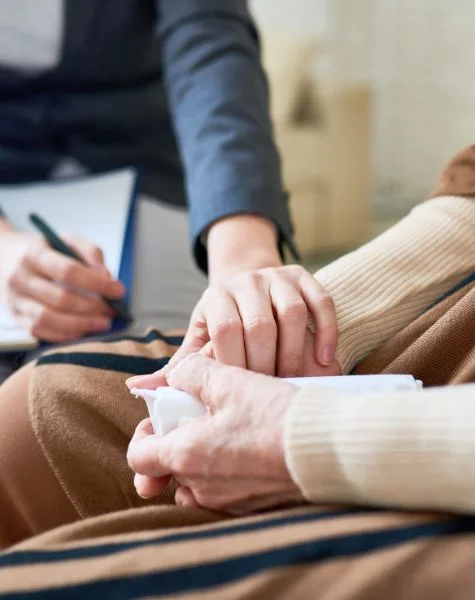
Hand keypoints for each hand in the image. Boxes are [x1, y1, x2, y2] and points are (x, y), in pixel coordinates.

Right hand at [0, 229, 124, 341]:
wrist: (3, 256)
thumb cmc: (43, 249)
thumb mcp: (66, 240)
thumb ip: (90, 252)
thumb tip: (106, 276)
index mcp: (34, 254)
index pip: (69, 271)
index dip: (97, 283)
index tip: (118, 290)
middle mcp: (20, 278)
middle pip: (60, 299)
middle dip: (92, 308)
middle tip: (112, 310)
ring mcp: (15, 300)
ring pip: (48, 320)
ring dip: (81, 325)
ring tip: (102, 323)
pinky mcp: (15, 317)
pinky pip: (41, 332)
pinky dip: (66, 335)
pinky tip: (83, 330)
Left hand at [127, 354, 303, 513]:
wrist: (328, 449)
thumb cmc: (276, 415)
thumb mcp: (230, 381)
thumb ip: (192, 373)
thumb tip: (176, 375)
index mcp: (187, 456)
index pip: (139, 457)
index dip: (144, 434)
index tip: (163, 417)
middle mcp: (203, 487)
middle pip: (171, 467)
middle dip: (179, 441)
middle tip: (202, 416)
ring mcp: (229, 501)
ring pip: (199, 481)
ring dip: (204, 458)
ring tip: (228, 429)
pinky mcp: (254, 506)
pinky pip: (227, 491)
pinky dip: (229, 470)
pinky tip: (251, 447)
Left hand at [128, 263, 339, 391]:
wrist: (249, 286)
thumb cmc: (223, 326)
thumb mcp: (199, 342)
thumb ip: (176, 367)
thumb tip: (137, 389)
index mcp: (215, 298)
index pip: (225, 330)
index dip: (234, 365)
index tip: (239, 396)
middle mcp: (246, 282)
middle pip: (260, 324)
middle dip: (266, 364)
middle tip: (269, 395)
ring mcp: (277, 276)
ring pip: (292, 313)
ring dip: (295, 353)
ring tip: (294, 382)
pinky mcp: (304, 276)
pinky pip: (321, 301)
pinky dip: (326, 331)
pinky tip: (324, 360)